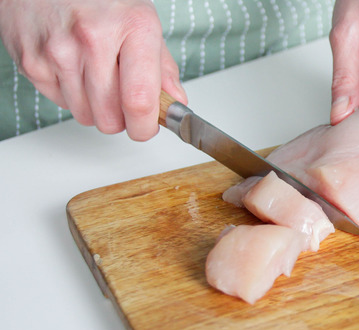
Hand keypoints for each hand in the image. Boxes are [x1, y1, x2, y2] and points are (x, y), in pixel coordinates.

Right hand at [0, 0, 186, 140]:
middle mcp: (93, 38)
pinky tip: (74, 67)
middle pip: (110, 118)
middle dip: (121, 119)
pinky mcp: (32, 61)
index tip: (148, 127)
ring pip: (85, 116)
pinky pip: (60, 103)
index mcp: (133, 26)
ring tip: (96, 75)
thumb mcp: (143, 22)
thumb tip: (175, 103)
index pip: (139, 101)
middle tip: (123, 99)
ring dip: (95, 107)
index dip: (145, 126)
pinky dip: (71, 94)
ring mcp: (58, 51)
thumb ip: (163, 68)